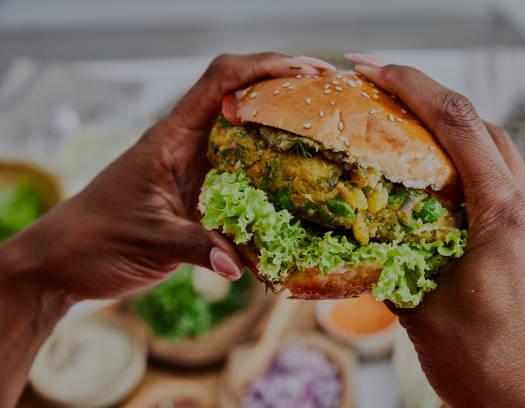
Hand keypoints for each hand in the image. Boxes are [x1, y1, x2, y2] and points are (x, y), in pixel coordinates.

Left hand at [2, 52, 333, 300]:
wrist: (67, 257)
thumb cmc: (98, 239)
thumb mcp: (150, 240)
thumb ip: (197, 248)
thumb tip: (242, 267)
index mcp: (171, 138)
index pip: (219, 82)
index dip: (262, 67)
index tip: (303, 72)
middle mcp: (186, 143)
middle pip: (238, 93)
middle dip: (283, 86)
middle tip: (327, 93)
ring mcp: (193, 164)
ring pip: (242, 128)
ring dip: (279, 120)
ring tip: (321, 125)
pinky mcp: (198, 188)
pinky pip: (239, 166)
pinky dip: (268, 163)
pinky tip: (294, 178)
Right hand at [347, 55, 524, 406]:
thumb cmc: (486, 367)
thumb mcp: (421, 312)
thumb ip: (389, 265)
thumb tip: (352, 242)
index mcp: (500, 215)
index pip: (456, 125)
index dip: (411, 86)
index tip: (371, 68)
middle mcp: (524, 209)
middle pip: (477, 125)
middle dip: (427, 96)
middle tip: (379, 87)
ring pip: (490, 150)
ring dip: (446, 128)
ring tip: (400, 123)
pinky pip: (494, 182)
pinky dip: (460, 164)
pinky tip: (430, 179)